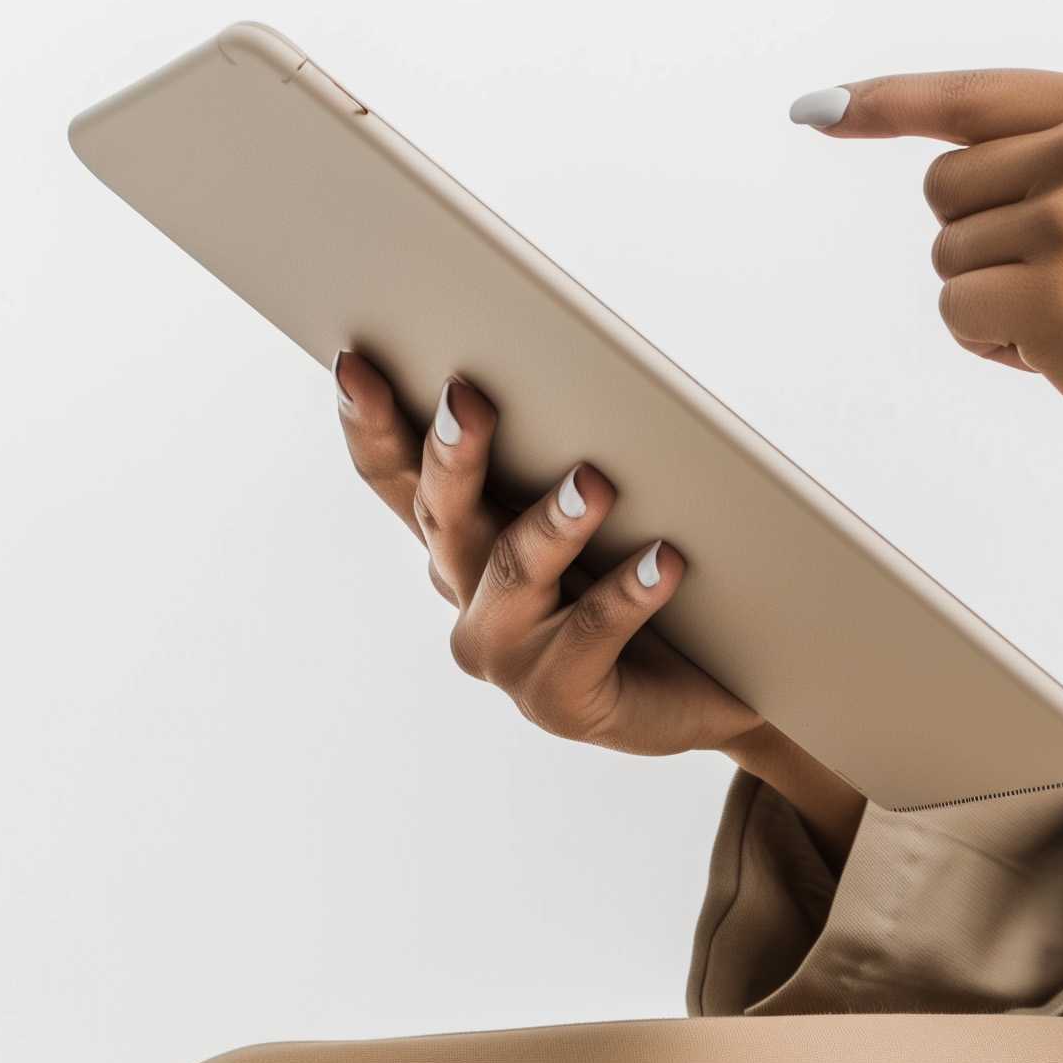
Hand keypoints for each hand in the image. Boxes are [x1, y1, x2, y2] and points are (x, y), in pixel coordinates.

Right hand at [330, 351, 864, 857]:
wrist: (709, 688)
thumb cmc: (646, 580)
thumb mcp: (598, 510)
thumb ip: (563, 453)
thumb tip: (583, 370)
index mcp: (461, 538)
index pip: (396, 474)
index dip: (369, 422)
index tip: (354, 363)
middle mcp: (467, 594)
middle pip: (444, 513)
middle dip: (451, 454)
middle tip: (466, 398)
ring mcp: (506, 653)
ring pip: (515, 573)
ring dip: (552, 524)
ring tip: (594, 483)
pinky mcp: (559, 700)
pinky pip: (593, 633)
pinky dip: (629, 593)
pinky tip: (664, 560)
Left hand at [798, 69, 1062, 518]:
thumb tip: (945, 171)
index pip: (974, 94)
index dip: (886, 104)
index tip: (822, 110)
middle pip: (945, 187)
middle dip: (984, 240)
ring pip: (947, 256)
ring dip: (994, 297)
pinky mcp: (1057, 296)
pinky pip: (959, 314)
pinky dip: (996, 344)